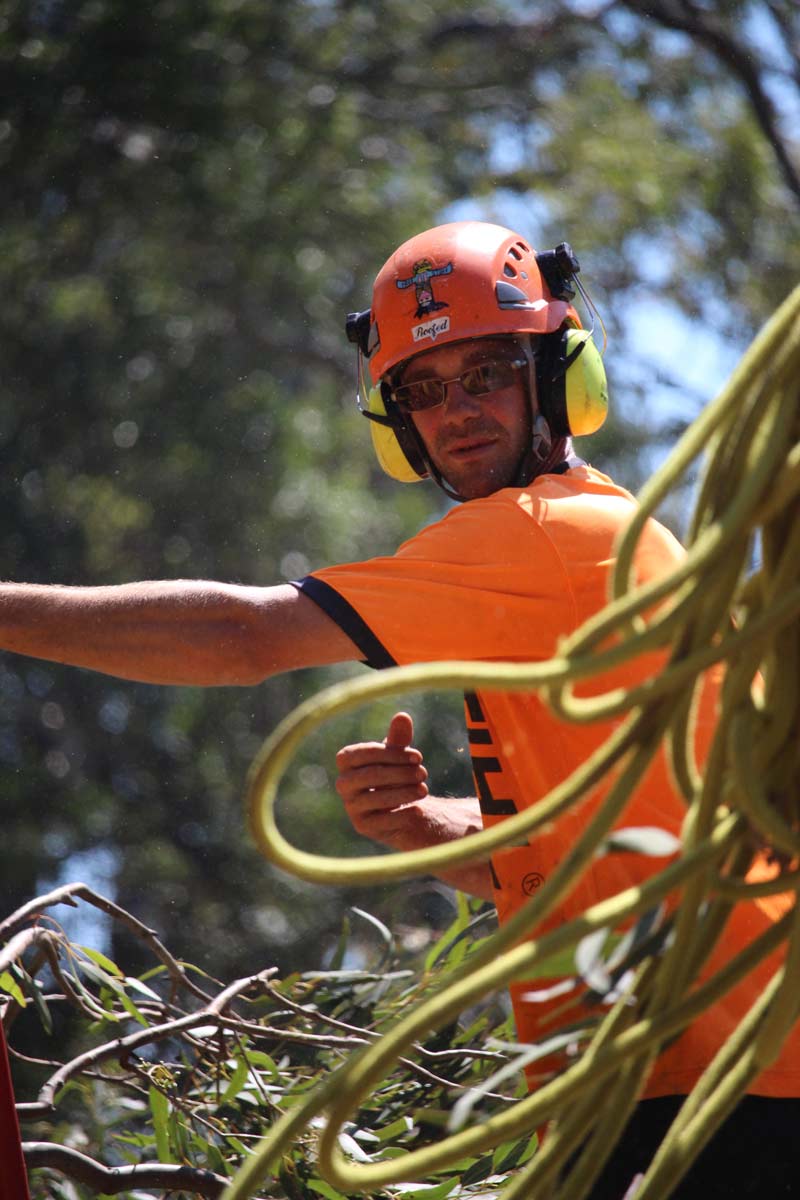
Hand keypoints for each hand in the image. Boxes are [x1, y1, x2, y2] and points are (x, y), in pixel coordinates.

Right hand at [335, 711, 429, 847]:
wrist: (399, 807)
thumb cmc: (395, 773)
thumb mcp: (398, 755)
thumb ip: (399, 737)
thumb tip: (402, 716)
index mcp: (346, 761)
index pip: (363, 754)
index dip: (392, 754)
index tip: (418, 756)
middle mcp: (343, 784)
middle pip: (371, 775)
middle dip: (401, 773)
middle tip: (424, 773)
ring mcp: (351, 806)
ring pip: (377, 798)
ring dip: (405, 792)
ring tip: (424, 789)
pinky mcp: (362, 826)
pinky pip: (383, 821)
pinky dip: (403, 814)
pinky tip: (419, 809)